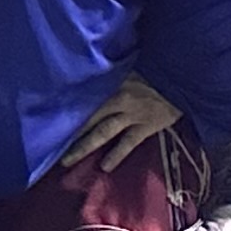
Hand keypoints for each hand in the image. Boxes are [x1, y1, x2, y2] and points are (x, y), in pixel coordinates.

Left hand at [59, 73, 183, 176]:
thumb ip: (113, 70)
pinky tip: (105, 167)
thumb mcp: (131, 63)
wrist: (183, 77)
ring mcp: (131, 116)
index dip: (67, 105)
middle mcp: (117, 100)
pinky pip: (127, 144)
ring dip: (84, 147)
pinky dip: (116, 155)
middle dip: (69, 131)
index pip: (84, 96)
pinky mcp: (145, 127)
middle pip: (88, 117)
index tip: (48, 114)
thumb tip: (90, 67)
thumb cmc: (156, 67)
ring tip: (68, 160)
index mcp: (112, 82)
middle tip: (50, 144)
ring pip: (102, 133)